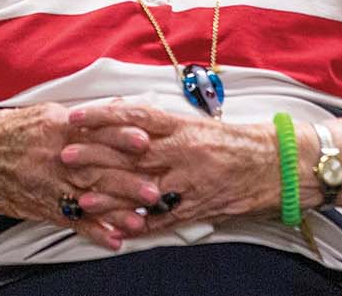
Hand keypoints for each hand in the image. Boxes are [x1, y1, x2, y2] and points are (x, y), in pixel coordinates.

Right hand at [0, 104, 163, 249]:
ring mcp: (48, 183)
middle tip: (153, 190)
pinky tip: (111, 241)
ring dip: (115, 212)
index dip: (120, 136)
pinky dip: (92, 232)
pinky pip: (70, 221)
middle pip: (95, 169)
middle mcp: (54, 156)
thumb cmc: (14, 132)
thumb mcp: (48, 113)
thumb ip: (87, 115)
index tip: (145, 141)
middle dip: (126, 181)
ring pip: (86, 198)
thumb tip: (122, 106)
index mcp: (58, 127)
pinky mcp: (42, 206)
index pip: (94, 131)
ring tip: (139, 221)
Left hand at [63, 101, 275, 236]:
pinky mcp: (198, 206)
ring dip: (111, 197)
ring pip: (143, 190)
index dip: (102, 116)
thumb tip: (123, 110)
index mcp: (181, 126)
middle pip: (131, 154)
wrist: (275, 163)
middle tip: (66, 155)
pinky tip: (118, 231)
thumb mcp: (195, 123)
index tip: (75, 117)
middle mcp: (182, 152)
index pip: (134, 117)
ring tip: (83, 200)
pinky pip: (164, 218)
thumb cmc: (233, 140)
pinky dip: (141, 225)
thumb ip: (160, 122)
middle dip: (96, 156)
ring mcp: (189, 182)